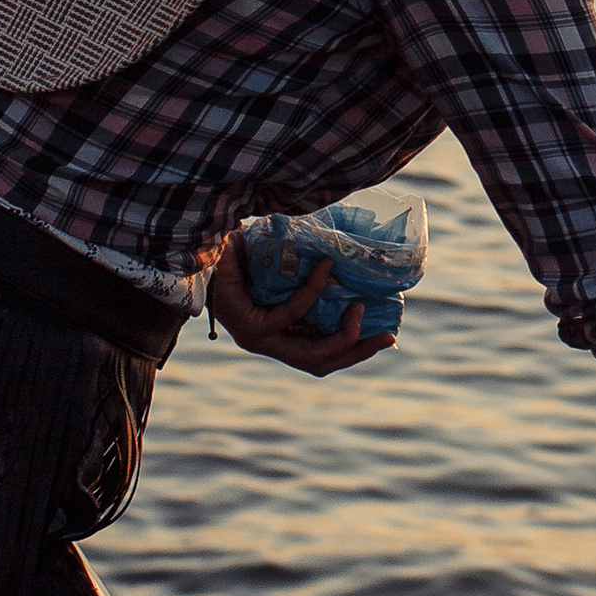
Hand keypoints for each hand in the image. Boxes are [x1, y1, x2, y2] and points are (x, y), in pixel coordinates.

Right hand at [206, 240, 385, 375]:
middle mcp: (265, 344)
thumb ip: (235, 251)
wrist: (207, 288)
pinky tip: (372, 332)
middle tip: (385, 331)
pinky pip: (322, 351)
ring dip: (357, 351)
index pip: (288, 315)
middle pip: (315, 358)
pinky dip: (347, 344)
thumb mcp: (225, 259)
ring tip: (387, 337)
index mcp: (250, 326)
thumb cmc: (218, 268)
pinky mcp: (290, 343)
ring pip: (323, 362)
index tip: (328, 264)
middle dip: (351, 343)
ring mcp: (278, 348)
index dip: (310, 292)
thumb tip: (244, 233)